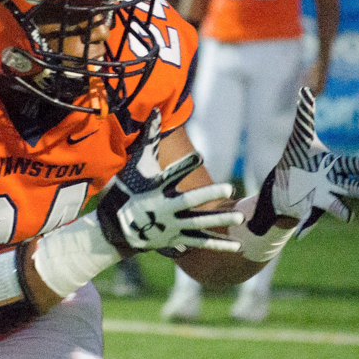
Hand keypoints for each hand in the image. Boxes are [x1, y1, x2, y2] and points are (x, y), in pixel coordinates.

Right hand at [97, 109, 242, 252]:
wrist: (117, 227)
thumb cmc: (131, 188)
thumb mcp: (138, 164)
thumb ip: (149, 138)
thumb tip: (155, 110)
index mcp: (157, 189)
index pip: (171, 175)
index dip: (184, 165)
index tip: (199, 156)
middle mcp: (165, 208)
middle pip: (190, 202)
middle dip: (209, 195)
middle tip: (230, 188)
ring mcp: (172, 227)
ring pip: (199, 225)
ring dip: (220, 221)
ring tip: (240, 218)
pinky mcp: (177, 239)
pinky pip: (200, 243)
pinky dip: (218, 245)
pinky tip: (238, 247)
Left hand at [251, 87, 358, 238]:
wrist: (285, 182)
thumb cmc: (299, 157)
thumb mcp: (300, 135)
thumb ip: (305, 114)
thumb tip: (305, 90)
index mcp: (333, 165)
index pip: (353, 165)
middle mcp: (332, 183)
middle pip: (350, 186)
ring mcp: (321, 198)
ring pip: (335, 205)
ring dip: (340, 210)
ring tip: (347, 216)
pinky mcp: (307, 210)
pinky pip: (307, 219)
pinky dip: (304, 227)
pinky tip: (299, 236)